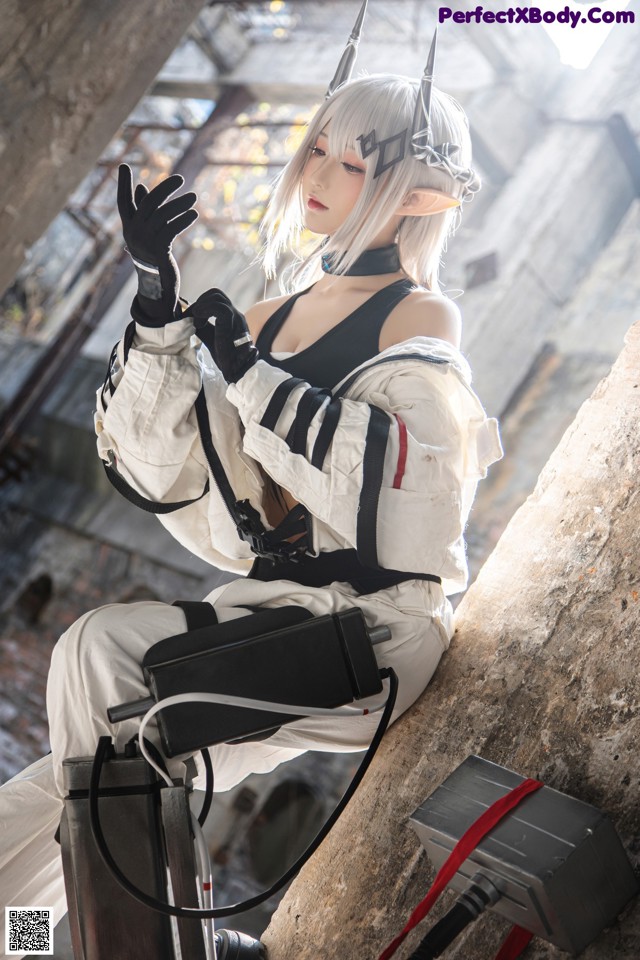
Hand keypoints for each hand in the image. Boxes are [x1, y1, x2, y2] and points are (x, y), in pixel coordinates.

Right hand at [117, 164, 197, 322]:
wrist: (158, 286)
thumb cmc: (154, 256)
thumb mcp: (148, 232)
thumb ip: (145, 211)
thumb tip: (142, 187)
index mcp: (129, 227)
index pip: (122, 202)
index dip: (122, 185)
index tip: (123, 165)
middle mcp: (134, 234)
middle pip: (148, 204)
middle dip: (164, 189)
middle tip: (180, 179)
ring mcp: (146, 243)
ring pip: (163, 216)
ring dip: (180, 204)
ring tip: (194, 198)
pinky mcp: (159, 252)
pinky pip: (171, 230)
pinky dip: (183, 220)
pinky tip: (193, 214)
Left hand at [188, 288, 258, 383]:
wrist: (236, 371)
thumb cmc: (226, 359)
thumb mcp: (210, 338)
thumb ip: (202, 327)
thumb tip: (187, 318)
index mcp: (232, 318)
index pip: (216, 299)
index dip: (201, 304)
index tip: (190, 317)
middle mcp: (236, 315)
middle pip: (216, 293)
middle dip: (200, 301)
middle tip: (192, 317)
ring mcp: (236, 317)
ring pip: (217, 296)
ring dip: (201, 306)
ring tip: (196, 322)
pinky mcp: (233, 323)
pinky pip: (218, 307)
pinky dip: (204, 311)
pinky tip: (199, 323)